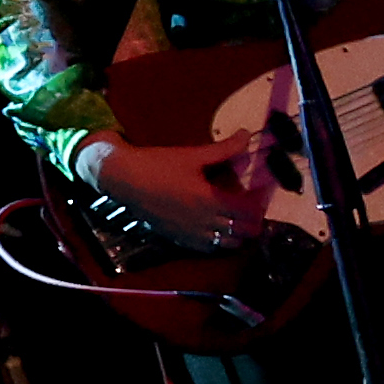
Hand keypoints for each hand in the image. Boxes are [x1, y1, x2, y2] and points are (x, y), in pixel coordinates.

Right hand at [79, 127, 289, 250]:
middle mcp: (204, 221)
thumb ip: (223, 149)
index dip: (261, 201)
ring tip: (239, 219)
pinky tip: (217, 230)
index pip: (249, 209)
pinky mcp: (179, 238)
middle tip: (253, 206)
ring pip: (229, 244)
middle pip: (244, 230)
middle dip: (254, 220)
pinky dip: (219, 242)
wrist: (121, 178)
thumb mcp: (191, 155)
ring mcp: (191, 233)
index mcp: (210, 199)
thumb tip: (245, 135)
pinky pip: (209, 249)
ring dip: (239, 233)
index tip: (263, 190)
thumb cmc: (156, 164)